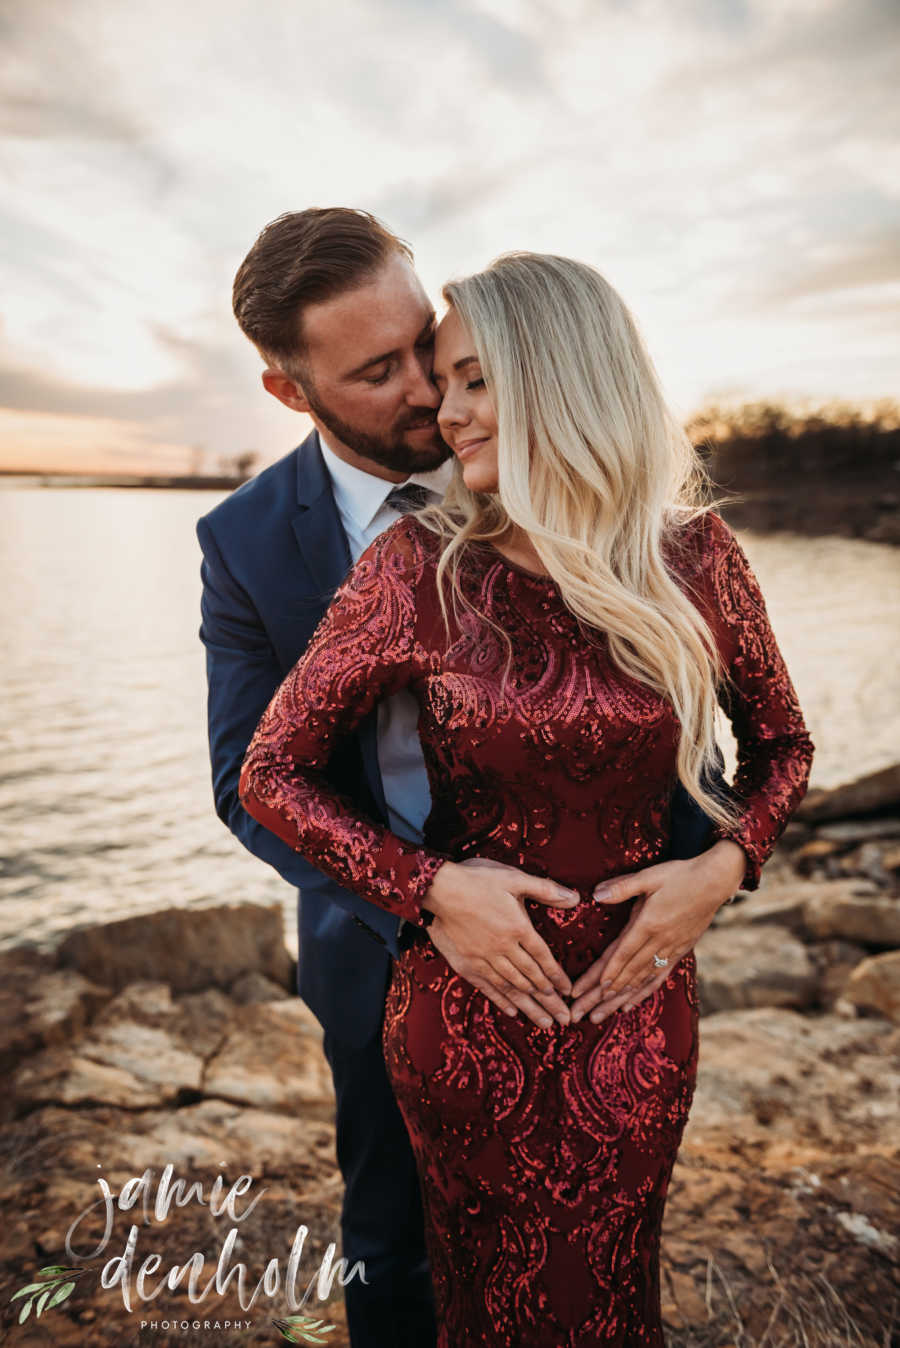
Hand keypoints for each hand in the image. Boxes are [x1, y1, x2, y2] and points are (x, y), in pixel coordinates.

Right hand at [422, 857, 578, 1026]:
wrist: (439, 890)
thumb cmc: (478, 881)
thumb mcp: (515, 878)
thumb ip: (546, 890)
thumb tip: (576, 898)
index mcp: (518, 928)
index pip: (544, 958)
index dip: (558, 977)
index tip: (569, 992)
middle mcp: (504, 948)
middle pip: (532, 979)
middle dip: (551, 1000)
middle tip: (565, 1019)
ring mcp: (484, 958)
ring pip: (512, 988)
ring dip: (531, 1007)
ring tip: (546, 1023)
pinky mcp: (467, 964)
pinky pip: (488, 987)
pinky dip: (502, 1000)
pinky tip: (513, 1012)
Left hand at [570, 841, 745, 1023]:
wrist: (716, 882)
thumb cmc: (681, 876)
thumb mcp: (649, 876)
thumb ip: (622, 887)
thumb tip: (596, 895)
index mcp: (648, 924)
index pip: (620, 954)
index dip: (602, 974)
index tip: (583, 991)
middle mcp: (659, 942)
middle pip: (626, 974)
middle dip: (600, 995)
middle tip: (578, 1013)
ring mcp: (670, 950)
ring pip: (640, 981)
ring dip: (617, 1000)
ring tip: (598, 1016)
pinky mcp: (679, 952)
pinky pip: (658, 978)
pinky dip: (642, 993)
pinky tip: (629, 1005)